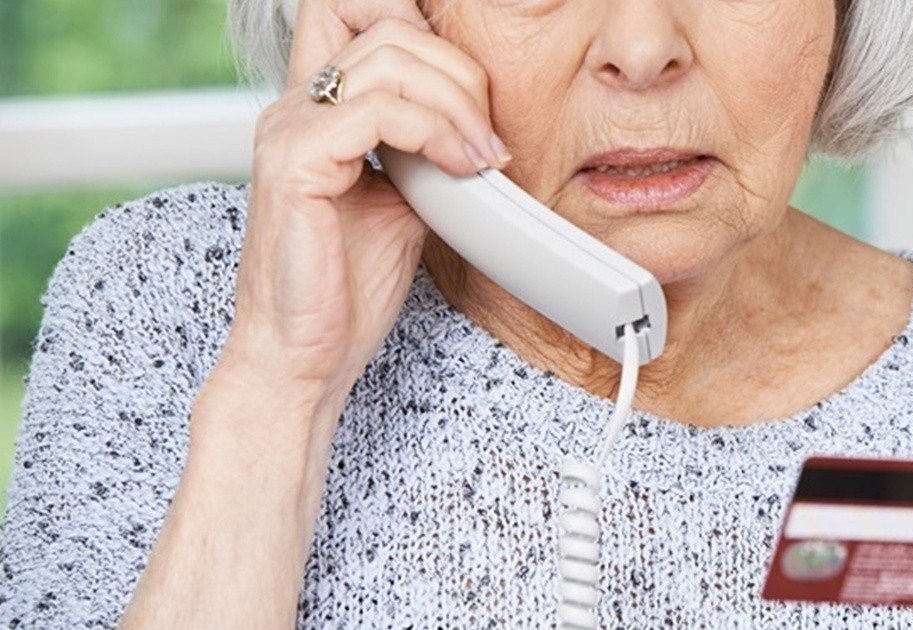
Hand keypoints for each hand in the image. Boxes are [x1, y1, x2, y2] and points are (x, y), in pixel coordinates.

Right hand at [223, 0, 509, 419]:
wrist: (305, 357)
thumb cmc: (346, 290)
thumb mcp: (403, 201)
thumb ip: (423, 148)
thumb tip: (476, 124)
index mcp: (316, 112)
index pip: (356, 13)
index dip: (421, 28)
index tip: (471, 95)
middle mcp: (295, 108)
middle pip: (389, 28)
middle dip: (461, 74)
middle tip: (489, 138)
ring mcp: (289, 130)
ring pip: (391, 60)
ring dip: (458, 105)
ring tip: (484, 158)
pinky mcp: (294, 164)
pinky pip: (378, 111)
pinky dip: (436, 132)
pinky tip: (460, 169)